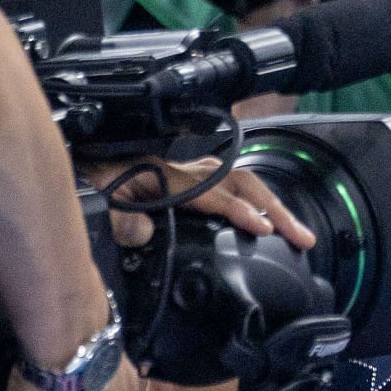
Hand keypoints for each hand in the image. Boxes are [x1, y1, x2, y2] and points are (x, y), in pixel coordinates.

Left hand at [90, 158, 316, 250]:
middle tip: (302, 237)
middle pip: (245, 185)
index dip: (241, 211)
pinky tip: (272, 219)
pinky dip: (261, 202)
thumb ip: (118, 218)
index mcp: (171, 175)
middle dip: (278, 211)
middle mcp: (191, 169)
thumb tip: (141, 234)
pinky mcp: (200, 175)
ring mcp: (198, 170)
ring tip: (299, 234)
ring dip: (276, 208)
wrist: (87, 153)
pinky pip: (238, 185)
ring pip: (246, 184)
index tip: (264, 229)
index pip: (216, 194)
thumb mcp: (99, 196)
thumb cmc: (96, 173)